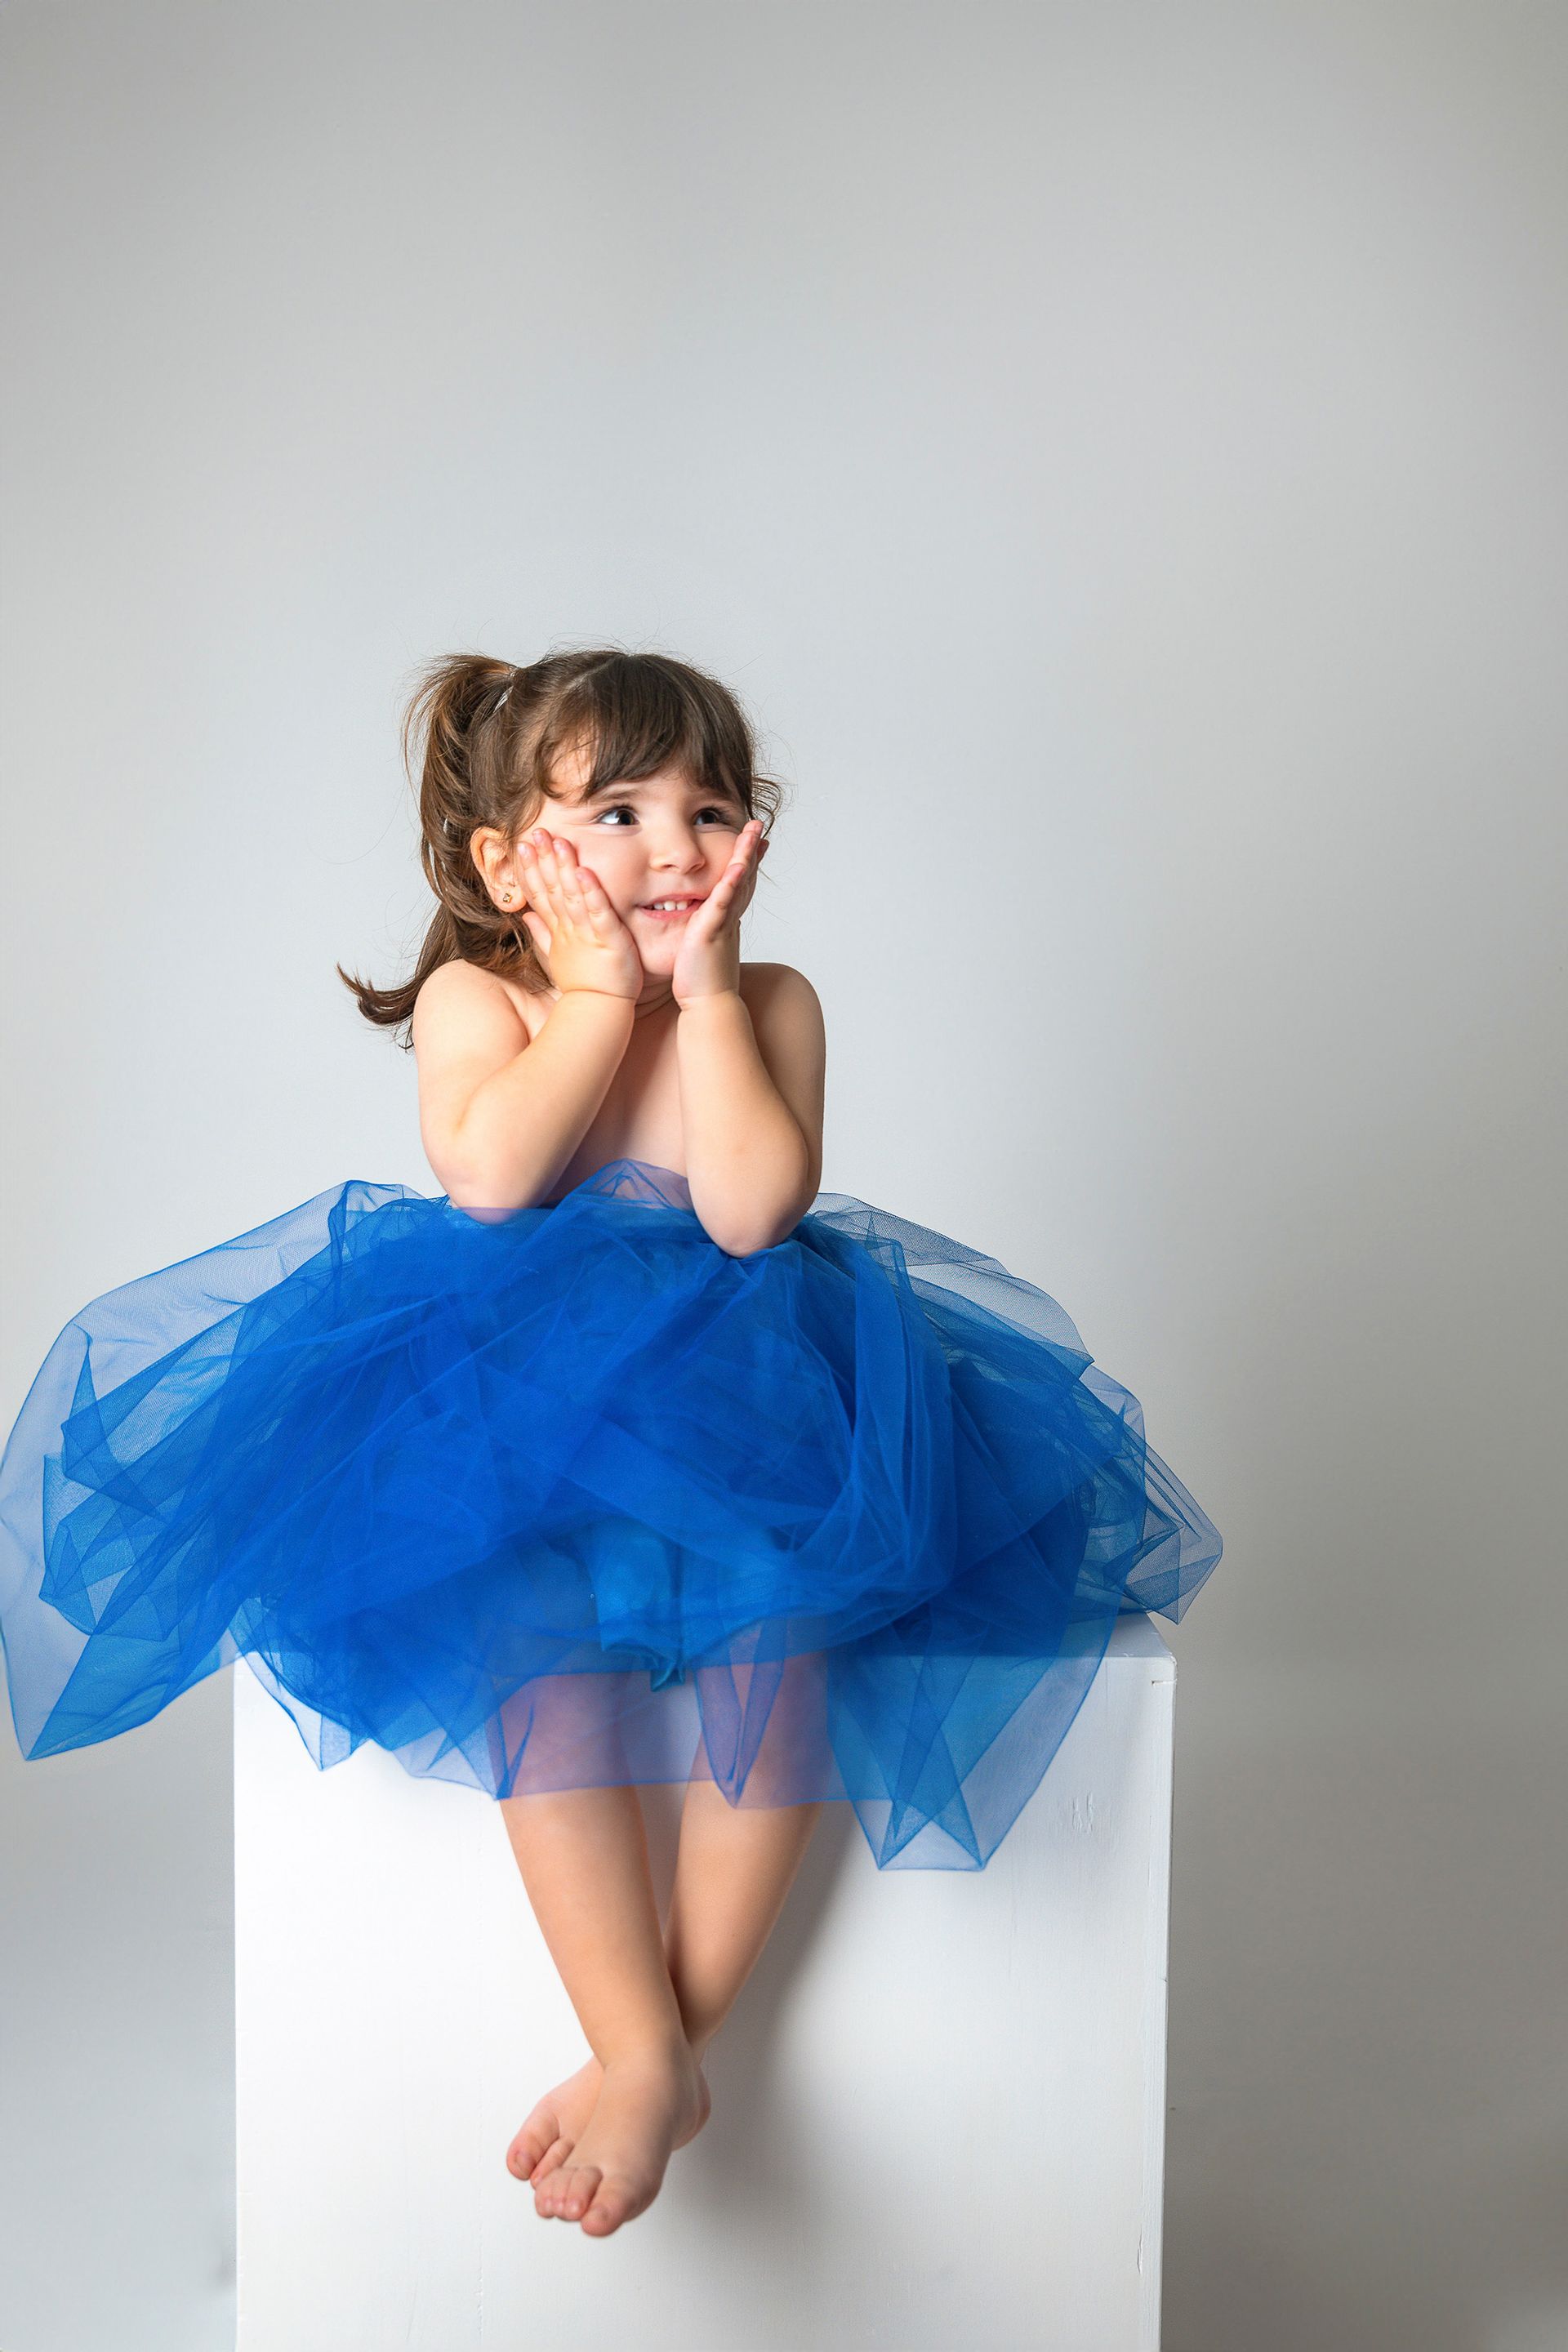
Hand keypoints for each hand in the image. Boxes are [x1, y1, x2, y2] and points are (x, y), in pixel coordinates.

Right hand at [514, 828, 644, 1000]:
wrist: (600, 1008)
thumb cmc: (584, 983)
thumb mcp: (557, 955)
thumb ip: (541, 933)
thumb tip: (525, 915)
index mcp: (558, 930)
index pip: (540, 894)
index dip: (530, 870)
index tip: (520, 846)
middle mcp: (568, 928)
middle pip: (553, 889)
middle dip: (542, 861)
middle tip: (534, 833)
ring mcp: (587, 933)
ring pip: (573, 896)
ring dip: (564, 869)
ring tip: (558, 843)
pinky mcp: (609, 938)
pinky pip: (598, 912)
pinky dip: (591, 892)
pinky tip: (585, 872)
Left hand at [672, 820, 767, 1006]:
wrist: (708, 1005)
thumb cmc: (701, 981)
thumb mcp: (705, 948)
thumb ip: (706, 931)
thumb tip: (706, 925)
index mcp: (725, 920)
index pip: (739, 885)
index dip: (748, 861)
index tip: (755, 841)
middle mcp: (729, 917)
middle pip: (746, 876)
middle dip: (752, 849)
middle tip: (758, 825)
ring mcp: (723, 923)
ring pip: (739, 883)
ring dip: (747, 855)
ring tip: (754, 831)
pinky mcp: (712, 931)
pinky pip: (723, 903)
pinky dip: (732, 883)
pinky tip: (739, 865)